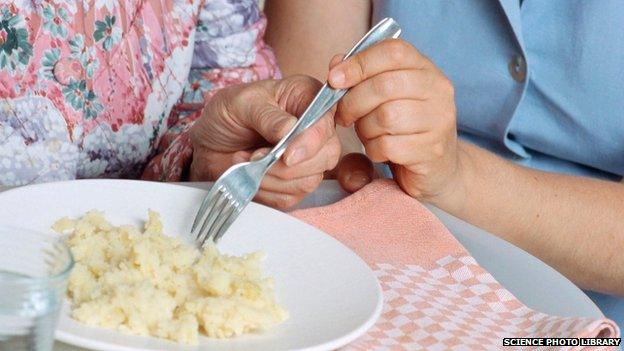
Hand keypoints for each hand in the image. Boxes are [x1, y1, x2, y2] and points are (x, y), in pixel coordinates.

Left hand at [189, 76, 340, 208]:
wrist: (209, 144)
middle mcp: (315, 129)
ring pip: (308, 181)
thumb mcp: (241, 104)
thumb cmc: (228, 115)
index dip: (311, 142)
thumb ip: (268, 116)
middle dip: (287, 165)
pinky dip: (265, 190)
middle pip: (326, 156)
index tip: (287, 155)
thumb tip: (290, 131)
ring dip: (271, 177)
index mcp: (307, 98)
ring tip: (246, 161)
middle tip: (255, 156)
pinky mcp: (296, 184)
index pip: (326, 122)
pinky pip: (290, 197)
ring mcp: (309, 159)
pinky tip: (250, 174)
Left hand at [327, 39, 460, 201]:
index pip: (393, 52)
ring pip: (386, 117)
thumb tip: (336, 64)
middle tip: (344, 115)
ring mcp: (439, 121)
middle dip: (354, 101)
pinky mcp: (432, 150)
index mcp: (426, 70)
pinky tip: (379, 151)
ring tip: (367, 134)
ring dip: (365, 128)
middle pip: (385, 85)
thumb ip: (362, 77)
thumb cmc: (403, 127)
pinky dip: (374, 149)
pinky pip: (388, 145)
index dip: (359, 63)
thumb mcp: (384, 97)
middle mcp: (439, 91)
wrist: (436, 167)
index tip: (334, 79)